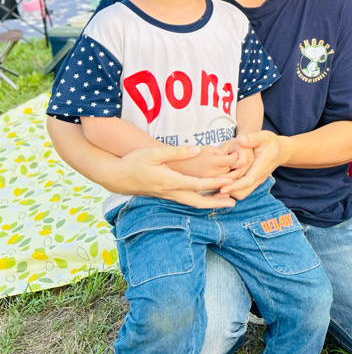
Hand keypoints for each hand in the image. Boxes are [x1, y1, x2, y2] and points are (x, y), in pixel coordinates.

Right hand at [112, 145, 236, 207]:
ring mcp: (168, 195)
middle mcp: (170, 192)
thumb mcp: (154, 153)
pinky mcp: (166, 194)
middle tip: (234, 202)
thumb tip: (197, 149)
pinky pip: (187, 200)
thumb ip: (177, 152)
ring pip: (193, 203)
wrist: (116, 176)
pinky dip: (200, 200)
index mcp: (169, 181)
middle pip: (198, 201)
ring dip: (210, 203)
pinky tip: (209, 198)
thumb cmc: (134, 162)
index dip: (215, 184)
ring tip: (227, 203)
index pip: (197, 185)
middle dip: (217, 202)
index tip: (230, 183)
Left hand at [219, 130, 285, 199]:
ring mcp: (256, 181)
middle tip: (213, 186)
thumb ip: (252, 138)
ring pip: (242, 193)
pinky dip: (232, 190)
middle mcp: (259, 177)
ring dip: (230, 192)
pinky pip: (242, 191)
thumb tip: (240, 140)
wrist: (281, 151)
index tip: (222, 188)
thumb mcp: (263, 136)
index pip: (248, 180)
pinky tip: (222, 184)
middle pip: (243, 192)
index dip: (235, 186)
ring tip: (215, 185)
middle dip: (229, 191)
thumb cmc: (271, 143)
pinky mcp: (253, 182)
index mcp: (261, 167)